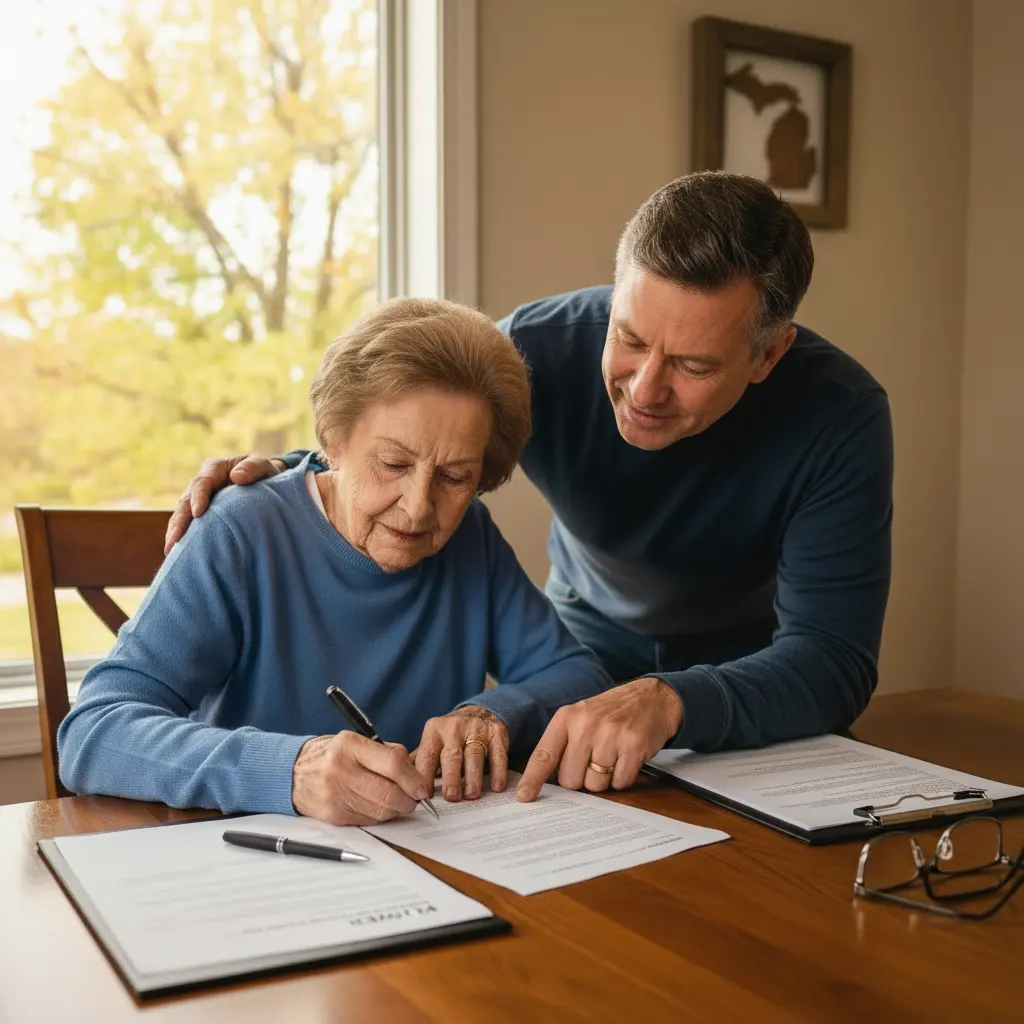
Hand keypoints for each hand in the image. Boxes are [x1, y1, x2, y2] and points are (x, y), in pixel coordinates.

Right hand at [163, 454, 285, 552]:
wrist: (266, 481)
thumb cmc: (265, 472)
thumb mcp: (263, 465)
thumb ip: (253, 467)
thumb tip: (236, 477)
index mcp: (215, 469)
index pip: (201, 483)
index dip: (198, 497)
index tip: (198, 514)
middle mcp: (202, 484)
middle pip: (185, 502)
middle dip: (179, 521)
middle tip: (174, 540)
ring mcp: (199, 499)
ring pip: (182, 515)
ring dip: (175, 532)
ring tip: (171, 551)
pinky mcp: (202, 514)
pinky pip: (189, 525)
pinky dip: (183, 537)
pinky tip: (178, 553)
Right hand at [291, 732, 431, 825]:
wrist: (293, 773)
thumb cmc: (331, 755)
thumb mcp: (355, 741)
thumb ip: (385, 752)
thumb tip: (414, 772)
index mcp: (349, 745)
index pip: (392, 763)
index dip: (413, 778)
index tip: (422, 787)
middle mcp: (340, 769)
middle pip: (389, 792)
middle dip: (409, 799)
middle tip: (414, 798)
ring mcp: (335, 794)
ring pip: (381, 811)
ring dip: (397, 810)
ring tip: (397, 802)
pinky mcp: (333, 815)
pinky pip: (369, 821)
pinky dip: (380, 816)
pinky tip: (378, 806)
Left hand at [414, 707, 508, 801]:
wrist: (479, 711)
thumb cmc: (452, 735)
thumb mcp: (433, 740)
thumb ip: (419, 759)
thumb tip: (399, 782)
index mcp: (434, 731)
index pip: (427, 755)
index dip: (425, 776)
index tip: (424, 796)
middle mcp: (454, 728)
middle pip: (451, 755)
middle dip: (451, 778)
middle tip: (451, 797)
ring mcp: (476, 729)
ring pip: (474, 754)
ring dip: (473, 777)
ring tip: (471, 795)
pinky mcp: (496, 732)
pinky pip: (497, 753)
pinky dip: (498, 770)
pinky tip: (496, 786)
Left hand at [516, 678, 683, 801]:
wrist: (652, 698)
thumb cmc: (611, 712)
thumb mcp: (581, 717)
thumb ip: (564, 743)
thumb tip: (545, 781)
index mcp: (567, 717)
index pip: (544, 754)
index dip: (532, 779)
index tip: (524, 797)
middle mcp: (586, 725)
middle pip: (570, 779)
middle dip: (581, 778)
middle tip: (594, 760)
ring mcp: (610, 735)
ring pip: (595, 785)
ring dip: (604, 779)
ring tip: (612, 756)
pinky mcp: (633, 746)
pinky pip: (620, 783)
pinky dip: (623, 778)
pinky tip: (627, 758)